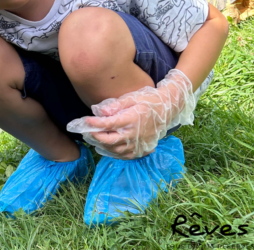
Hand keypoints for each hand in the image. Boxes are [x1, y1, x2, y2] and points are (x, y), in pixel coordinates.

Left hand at [67, 69, 195, 159]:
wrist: (167, 110)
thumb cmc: (148, 101)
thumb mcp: (132, 97)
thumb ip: (116, 105)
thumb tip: (99, 111)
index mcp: (132, 120)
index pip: (109, 124)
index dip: (95, 124)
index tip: (85, 121)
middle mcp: (134, 134)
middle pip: (109, 140)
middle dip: (95, 137)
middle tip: (85, 132)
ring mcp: (138, 144)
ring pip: (115, 150)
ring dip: (102, 145)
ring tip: (93, 138)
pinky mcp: (141, 150)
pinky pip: (123, 156)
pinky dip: (112, 153)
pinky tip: (105, 147)